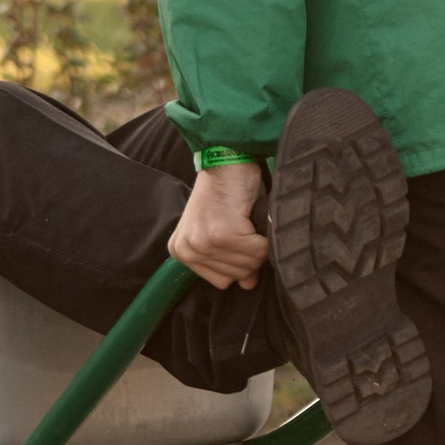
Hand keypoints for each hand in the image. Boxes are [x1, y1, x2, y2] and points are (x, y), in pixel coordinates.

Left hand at [170, 162, 268, 287]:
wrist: (226, 159)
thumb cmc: (225, 192)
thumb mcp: (220, 230)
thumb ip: (230, 260)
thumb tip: (247, 284)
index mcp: (180, 251)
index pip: (221, 282)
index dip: (238, 262)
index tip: (237, 236)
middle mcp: (186, 250)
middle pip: (236, 276)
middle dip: (248, 255)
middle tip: (243, 225)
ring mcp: (203, 242)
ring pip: (248, 265)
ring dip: (257, 245)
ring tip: (245, 220)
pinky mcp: (222, 234)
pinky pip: (258, 252)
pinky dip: (263, 237)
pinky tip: (250, 216)